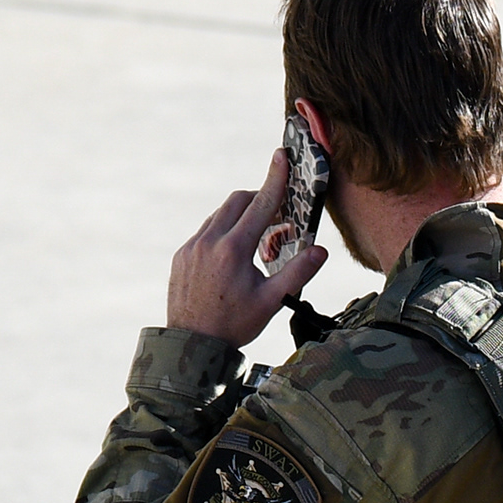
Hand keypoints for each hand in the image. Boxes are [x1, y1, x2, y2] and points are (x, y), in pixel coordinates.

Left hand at [167, 151, 327, 345]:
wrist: (192, 346)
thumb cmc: (234, 324)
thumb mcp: (272, 301)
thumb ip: (297, 272)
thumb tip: (321, 250)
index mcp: (234, 249)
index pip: (260, 204)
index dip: (275, 179)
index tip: (282, 156)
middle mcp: (209, 241)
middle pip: (238, 202)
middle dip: (259, 200)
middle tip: (277, 217)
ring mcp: (192, 247)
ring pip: (220, 215)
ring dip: (241, 217)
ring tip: (256, 242)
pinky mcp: (182, 255)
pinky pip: (205, 231)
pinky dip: (223, 232)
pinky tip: (232, 256)